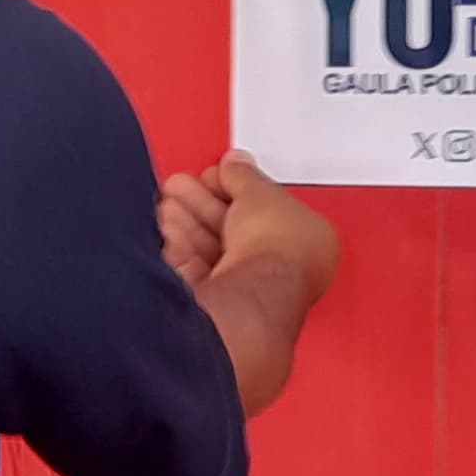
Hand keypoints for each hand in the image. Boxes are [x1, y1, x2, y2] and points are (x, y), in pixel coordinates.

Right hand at [166, 154, 338, 415]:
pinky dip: (177, 245)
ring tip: (170, 199)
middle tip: (186, 184)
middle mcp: (278, 275)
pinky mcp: (212, 310)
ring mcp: (244, 294)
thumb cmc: (277, 255)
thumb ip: (246, 176)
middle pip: (235, 232)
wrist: (248, 294)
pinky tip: (166, 225)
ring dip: (187, 221)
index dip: (243, 189)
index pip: (271, 213)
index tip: (222, 175)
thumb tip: (237, 165)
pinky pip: (191, 270)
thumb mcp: (263, 193)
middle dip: (206, 204)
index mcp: (308, 247)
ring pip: (209, 251)